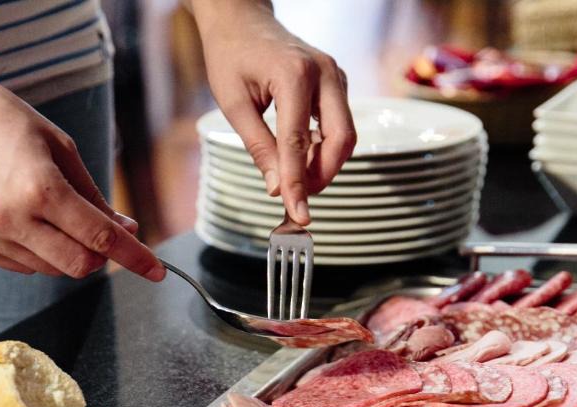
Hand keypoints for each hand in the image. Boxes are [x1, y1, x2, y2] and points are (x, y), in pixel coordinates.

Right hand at [0, 75, 164, 279]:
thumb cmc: (2, 119)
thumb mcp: (60, 146)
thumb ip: (93, 196)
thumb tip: (124, 230)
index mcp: (40, 189)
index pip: (100, 237)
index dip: (134, 257)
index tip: (157, 271)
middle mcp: (12, 219)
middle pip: (78, 265)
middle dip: (100, 255)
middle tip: (102, 233)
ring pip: (50, 269)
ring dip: (68, 251)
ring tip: (54, 213)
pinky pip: (22, 265)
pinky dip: (38, 251)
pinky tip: (26, 218)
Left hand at [193, 0, 355, 224]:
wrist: (242, 21)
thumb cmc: (231, 57)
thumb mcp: (234, 104)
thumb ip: (258, 147)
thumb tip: (277, 189)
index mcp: (295, 75)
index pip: (299, 141)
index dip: (298, 183)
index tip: (298, 214)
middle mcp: (325, 73)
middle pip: (340, 139)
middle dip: (322, 175)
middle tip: (297, 197)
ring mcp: (336, 76)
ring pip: (345, 135)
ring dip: (324, 164)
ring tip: (294, 178)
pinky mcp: (336, 84)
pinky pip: (339, 124)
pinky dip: (323, 148)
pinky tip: (300, 158)